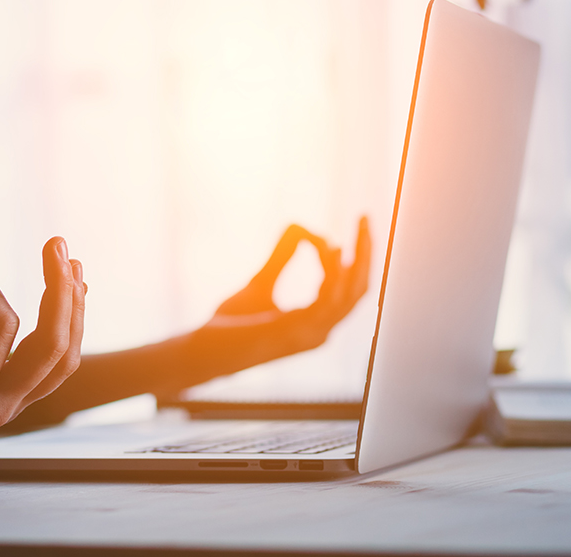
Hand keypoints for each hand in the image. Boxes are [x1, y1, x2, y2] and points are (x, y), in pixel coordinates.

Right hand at [0, 237, 85, 472]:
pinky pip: (56, 366)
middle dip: (59, 290)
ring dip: (73, 308)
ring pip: (64, 359)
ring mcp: (12, 408)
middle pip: (52, 347)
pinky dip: (68, 328)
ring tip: (71, 262)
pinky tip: (71, 294)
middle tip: (56, 243)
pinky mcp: (16, 401)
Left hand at [189, 218, 371, 374]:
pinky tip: (330, 247)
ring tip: (357, 227)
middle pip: (359, 290)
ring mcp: (310, 334)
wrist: (204, 352)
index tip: (340, 230)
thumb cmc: (230, 325)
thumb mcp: (261, 282)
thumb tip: (300, 226)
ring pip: (351, 294)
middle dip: (366, 253)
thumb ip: (281, 257)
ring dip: (357, 257)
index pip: (350, 291)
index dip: (353, 258)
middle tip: (365, 218)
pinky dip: (331, 271)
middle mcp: (320, 332)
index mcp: (316, 324)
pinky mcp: (294, 332)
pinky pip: (326, 299)